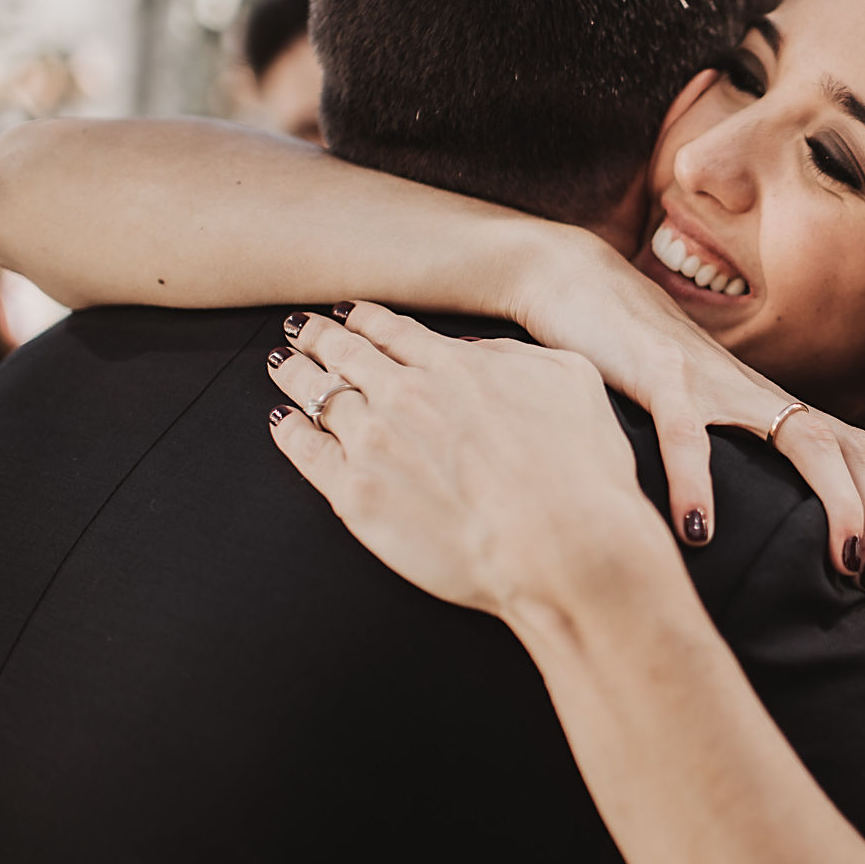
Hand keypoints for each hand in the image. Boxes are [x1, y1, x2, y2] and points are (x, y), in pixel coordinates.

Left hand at [265, 304, 676, 618]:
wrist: (564, 548)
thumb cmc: (582, 473)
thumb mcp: (572, 380)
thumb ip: (516, 356)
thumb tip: (477, 354)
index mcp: (456, 365)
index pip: (392, 330)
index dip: (364, 318)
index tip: (348, 315)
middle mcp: (406, 395)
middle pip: (345, 354)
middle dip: (319, 337)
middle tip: (300, 329)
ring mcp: (375, 444)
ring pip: (318, 394)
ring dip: (297, 373)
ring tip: (282, 365)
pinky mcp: (355, 496)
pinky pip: (305, 451)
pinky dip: (289, 429)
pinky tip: (283, 421)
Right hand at [512, 224, 864, 580]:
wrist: (575, 280)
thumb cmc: (634, 362)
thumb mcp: (693, 415)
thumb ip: (728, 457)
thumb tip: (757, 529)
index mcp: (766, 406)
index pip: (856, 454)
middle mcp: (755, 392)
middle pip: (847, 446)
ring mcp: (712, 380)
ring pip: (800, 434)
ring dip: (834, 499)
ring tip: (843, 561)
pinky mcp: (657, 373)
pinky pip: (687, 433)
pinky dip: (697, 483)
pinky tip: (699, 534)